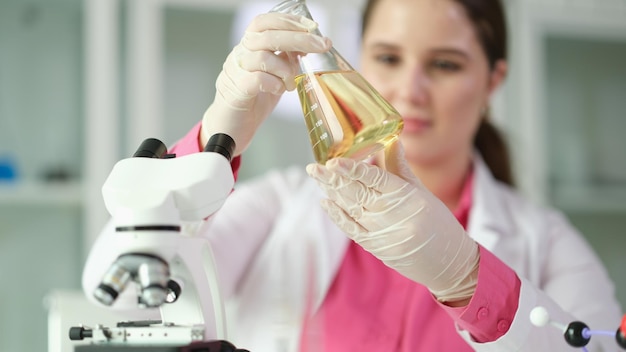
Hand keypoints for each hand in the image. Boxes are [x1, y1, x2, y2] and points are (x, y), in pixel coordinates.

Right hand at [201, 13, 331, 155]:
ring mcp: (235, 71)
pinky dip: (275, 84)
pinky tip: (279, 90)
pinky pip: (258, 79)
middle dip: (299, 39)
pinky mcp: (236, 90)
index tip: (312, 26)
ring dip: (286, 69)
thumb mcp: (274, 75)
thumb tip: (307, 46)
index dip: (288, 20)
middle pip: (268, 35)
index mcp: (249, 47)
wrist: (231, 128)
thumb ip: (286, 60)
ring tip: (291, 84)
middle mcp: (240, 54)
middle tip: (321, 46)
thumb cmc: (254, 101)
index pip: (264, 22)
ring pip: (263, 57)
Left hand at [306, 142, 478, 302]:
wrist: (448, 263)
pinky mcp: (375, 247)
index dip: (353, 170)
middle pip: (357, 193)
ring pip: (350, 209)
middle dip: (333, 179)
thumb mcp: (423, 193)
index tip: (334, 161)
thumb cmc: (438, 223)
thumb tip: (391, 141)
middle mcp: (392, 215)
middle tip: (314, 167)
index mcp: (408, 197)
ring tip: (317, 177)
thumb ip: (401, 168)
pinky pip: (351, 229)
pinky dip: (336, 215)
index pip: (376, 179)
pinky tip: (325, 201)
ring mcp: (382, 233)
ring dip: (331, 192)